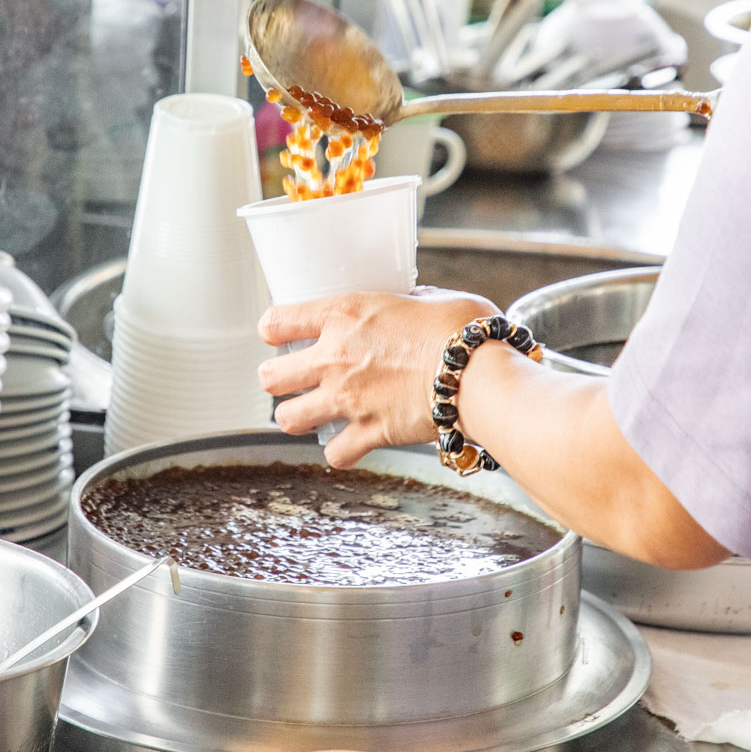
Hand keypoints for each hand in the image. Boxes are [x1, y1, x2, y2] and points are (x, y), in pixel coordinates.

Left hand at [257, 288, 499, 467]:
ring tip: (311, 415)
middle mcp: (335, 358)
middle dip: (278, 380)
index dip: (273, 329)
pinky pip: (334, 453)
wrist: (480, 375)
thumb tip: (408, 304)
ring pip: (288, 418)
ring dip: (298, 417)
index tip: (279, 336)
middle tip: (294, 380)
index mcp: (345, 315)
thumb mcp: (428, 297)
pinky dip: (340, 452)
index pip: (277, 320)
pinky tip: (349, 444)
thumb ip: (405, 302)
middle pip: (270, 376)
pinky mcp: (369, 432)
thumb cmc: (463, 331)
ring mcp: (347, 399)